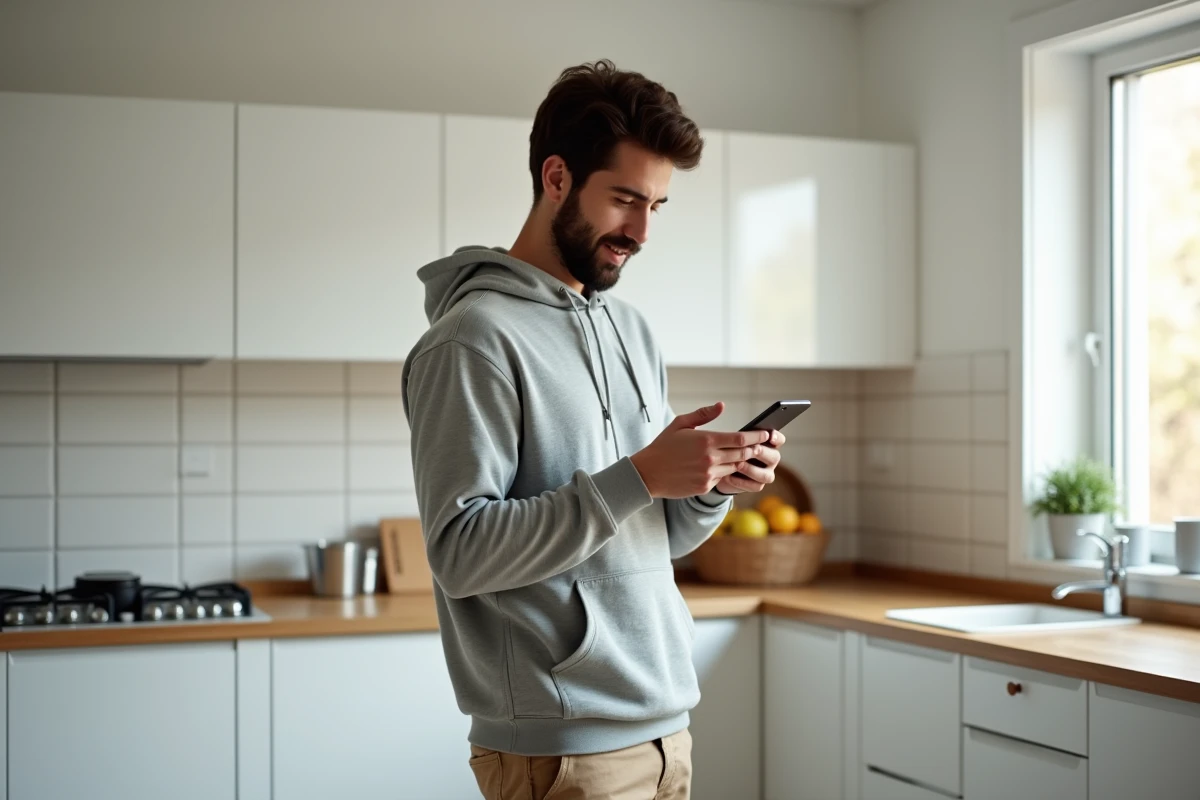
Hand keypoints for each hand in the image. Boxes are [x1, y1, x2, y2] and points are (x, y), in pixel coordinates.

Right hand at [629, 402, 774, 498]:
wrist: (647, 473)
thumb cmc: (663, 446)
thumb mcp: (680, 424)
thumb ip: (703, 414)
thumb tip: (722, 405)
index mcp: (706, 440)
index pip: (740, 439)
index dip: (756, 436)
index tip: (766, 433)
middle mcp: (710, 458)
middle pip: (742, 454)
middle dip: (754, 449)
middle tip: (762, 444)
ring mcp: (708, 474)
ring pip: (734, 467)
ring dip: (740, 461)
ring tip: (746, 454)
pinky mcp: (705, 486)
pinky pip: (722, 478)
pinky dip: (724, 472)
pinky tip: (724, 466)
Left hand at [713, 427, 784, 494]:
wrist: (722, 469)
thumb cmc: (731, 450)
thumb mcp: (735, 442)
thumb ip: (742, 438)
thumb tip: (742, 435)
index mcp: (768, 445)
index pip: (779, 440)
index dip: (776, 437)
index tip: (770, 436)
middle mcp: (771, 459)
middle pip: (775, 457)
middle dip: (762, 452)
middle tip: (752, 449)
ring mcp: (766, 473)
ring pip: (766, 475)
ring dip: (751, 469)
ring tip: (737, 464)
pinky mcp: (758, 485)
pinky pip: (754, 486)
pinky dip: (741, 481)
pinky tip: (729, 476)